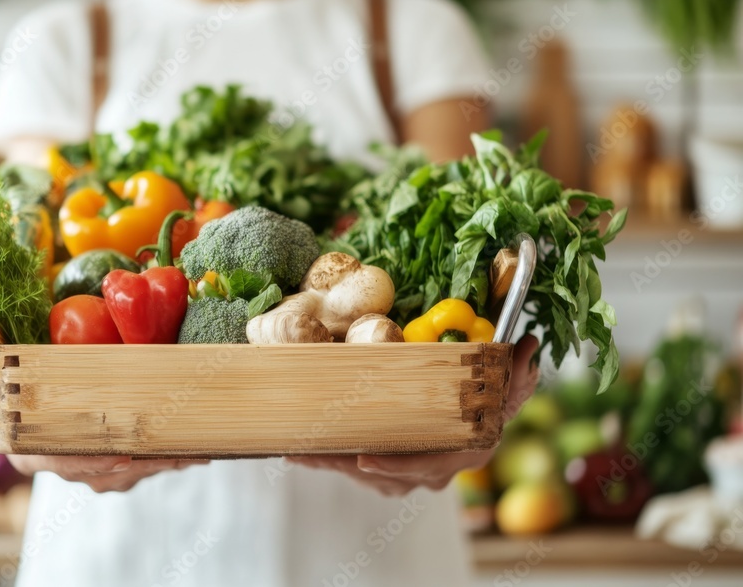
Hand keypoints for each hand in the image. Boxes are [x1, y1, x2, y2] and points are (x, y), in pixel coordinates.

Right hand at [0, 346, 206, 492]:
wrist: (24, 418)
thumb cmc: (6, 402)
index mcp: (32, 453)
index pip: (63, 462)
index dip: (93, 460)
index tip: (123, 452)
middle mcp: (63, 467)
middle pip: (106, 472)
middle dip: (142, 465)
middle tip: (174, 453)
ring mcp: (89, 471)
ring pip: (129, 473)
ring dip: (160, 464)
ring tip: (192, 452)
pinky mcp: (112, 467)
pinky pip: (142, 467)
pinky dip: (168, 460)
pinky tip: (196, 453)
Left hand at [288, 335, 539, 496]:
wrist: (475, 430)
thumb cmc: (486, 408)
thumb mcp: (505, 392)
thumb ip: (518, 373)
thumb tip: (527, 345)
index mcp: (457, 454)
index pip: (423, 465)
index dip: (394, 464)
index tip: (364, 458)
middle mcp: (429, 472)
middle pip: (379, 472)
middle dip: (341, 462)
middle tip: (307, 450)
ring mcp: (405, 476)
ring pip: (360, 471)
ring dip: (327, 459)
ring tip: (293, 447)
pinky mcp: (384, 471)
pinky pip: (351, 466)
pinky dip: (324, 457)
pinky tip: (295, 449)